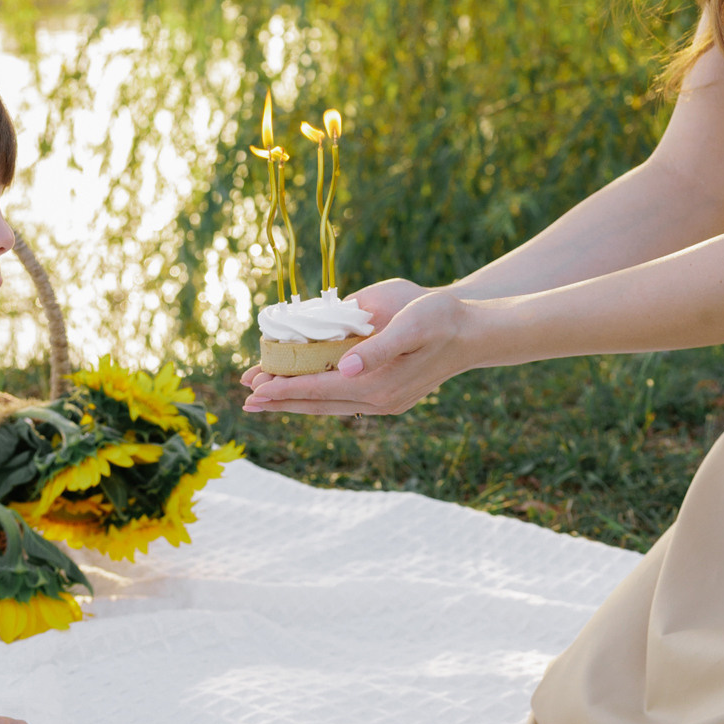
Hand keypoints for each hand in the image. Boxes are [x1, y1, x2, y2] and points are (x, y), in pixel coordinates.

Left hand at [241, 289, 474, 418]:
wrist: (476, 332)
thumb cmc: (442, 319)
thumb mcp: (411, 325)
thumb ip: (377, 347)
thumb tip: (345, 367)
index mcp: (379, 384)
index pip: (317, 388)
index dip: (282, 387)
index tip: (252, 387)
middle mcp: (379, 401)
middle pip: (317, 403)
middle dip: (280, 399)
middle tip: (246, 397)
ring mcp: (385, 403)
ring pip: (329, 405)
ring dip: (297, 400)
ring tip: (266, 397)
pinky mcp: (390, 397)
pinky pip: (343, 401)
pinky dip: (318, 396)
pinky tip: (307, 391)